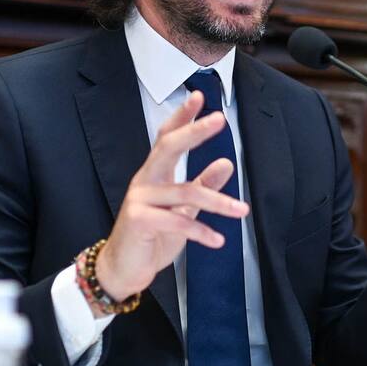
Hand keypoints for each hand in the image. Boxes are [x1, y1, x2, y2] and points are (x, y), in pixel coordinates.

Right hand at [92, 92, 248, 312]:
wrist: (124, 269)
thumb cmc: (153, 236)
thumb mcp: (184, 210)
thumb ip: (203, 186)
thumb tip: (227, 163)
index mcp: (155, 173)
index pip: (167, 137)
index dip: (182, 116)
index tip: (199, 96)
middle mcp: (144, 180)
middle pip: (169, 148)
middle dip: (195, 132)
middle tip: (220, 119)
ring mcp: (139, 199)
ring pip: (185, 192)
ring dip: (218, 202)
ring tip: (242, 210)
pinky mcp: (139, 221)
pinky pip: (177, 222)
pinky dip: (201, 232)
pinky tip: (219, 240)